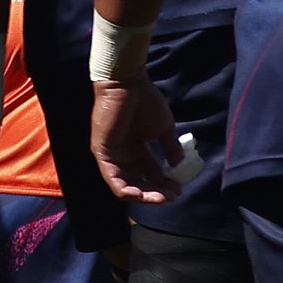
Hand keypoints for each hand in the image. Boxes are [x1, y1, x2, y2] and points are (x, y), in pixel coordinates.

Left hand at [92, 77, 182, 204]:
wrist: (128, 83)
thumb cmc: (146, 101)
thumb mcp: (163, 128)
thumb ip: (170, 148)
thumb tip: (180, 167)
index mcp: (137, 149)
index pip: (150, 173)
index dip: (164, 184)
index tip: (179, 189)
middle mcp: (123, 155)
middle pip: (137, 182)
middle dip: (155, 192)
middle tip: (171, 196)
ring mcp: (111, 154)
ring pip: (124, 184)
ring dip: (142, 194)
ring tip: (160, 198)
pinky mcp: (102, 152)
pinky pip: (111, 177)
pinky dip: (124, 189)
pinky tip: (140, 194)